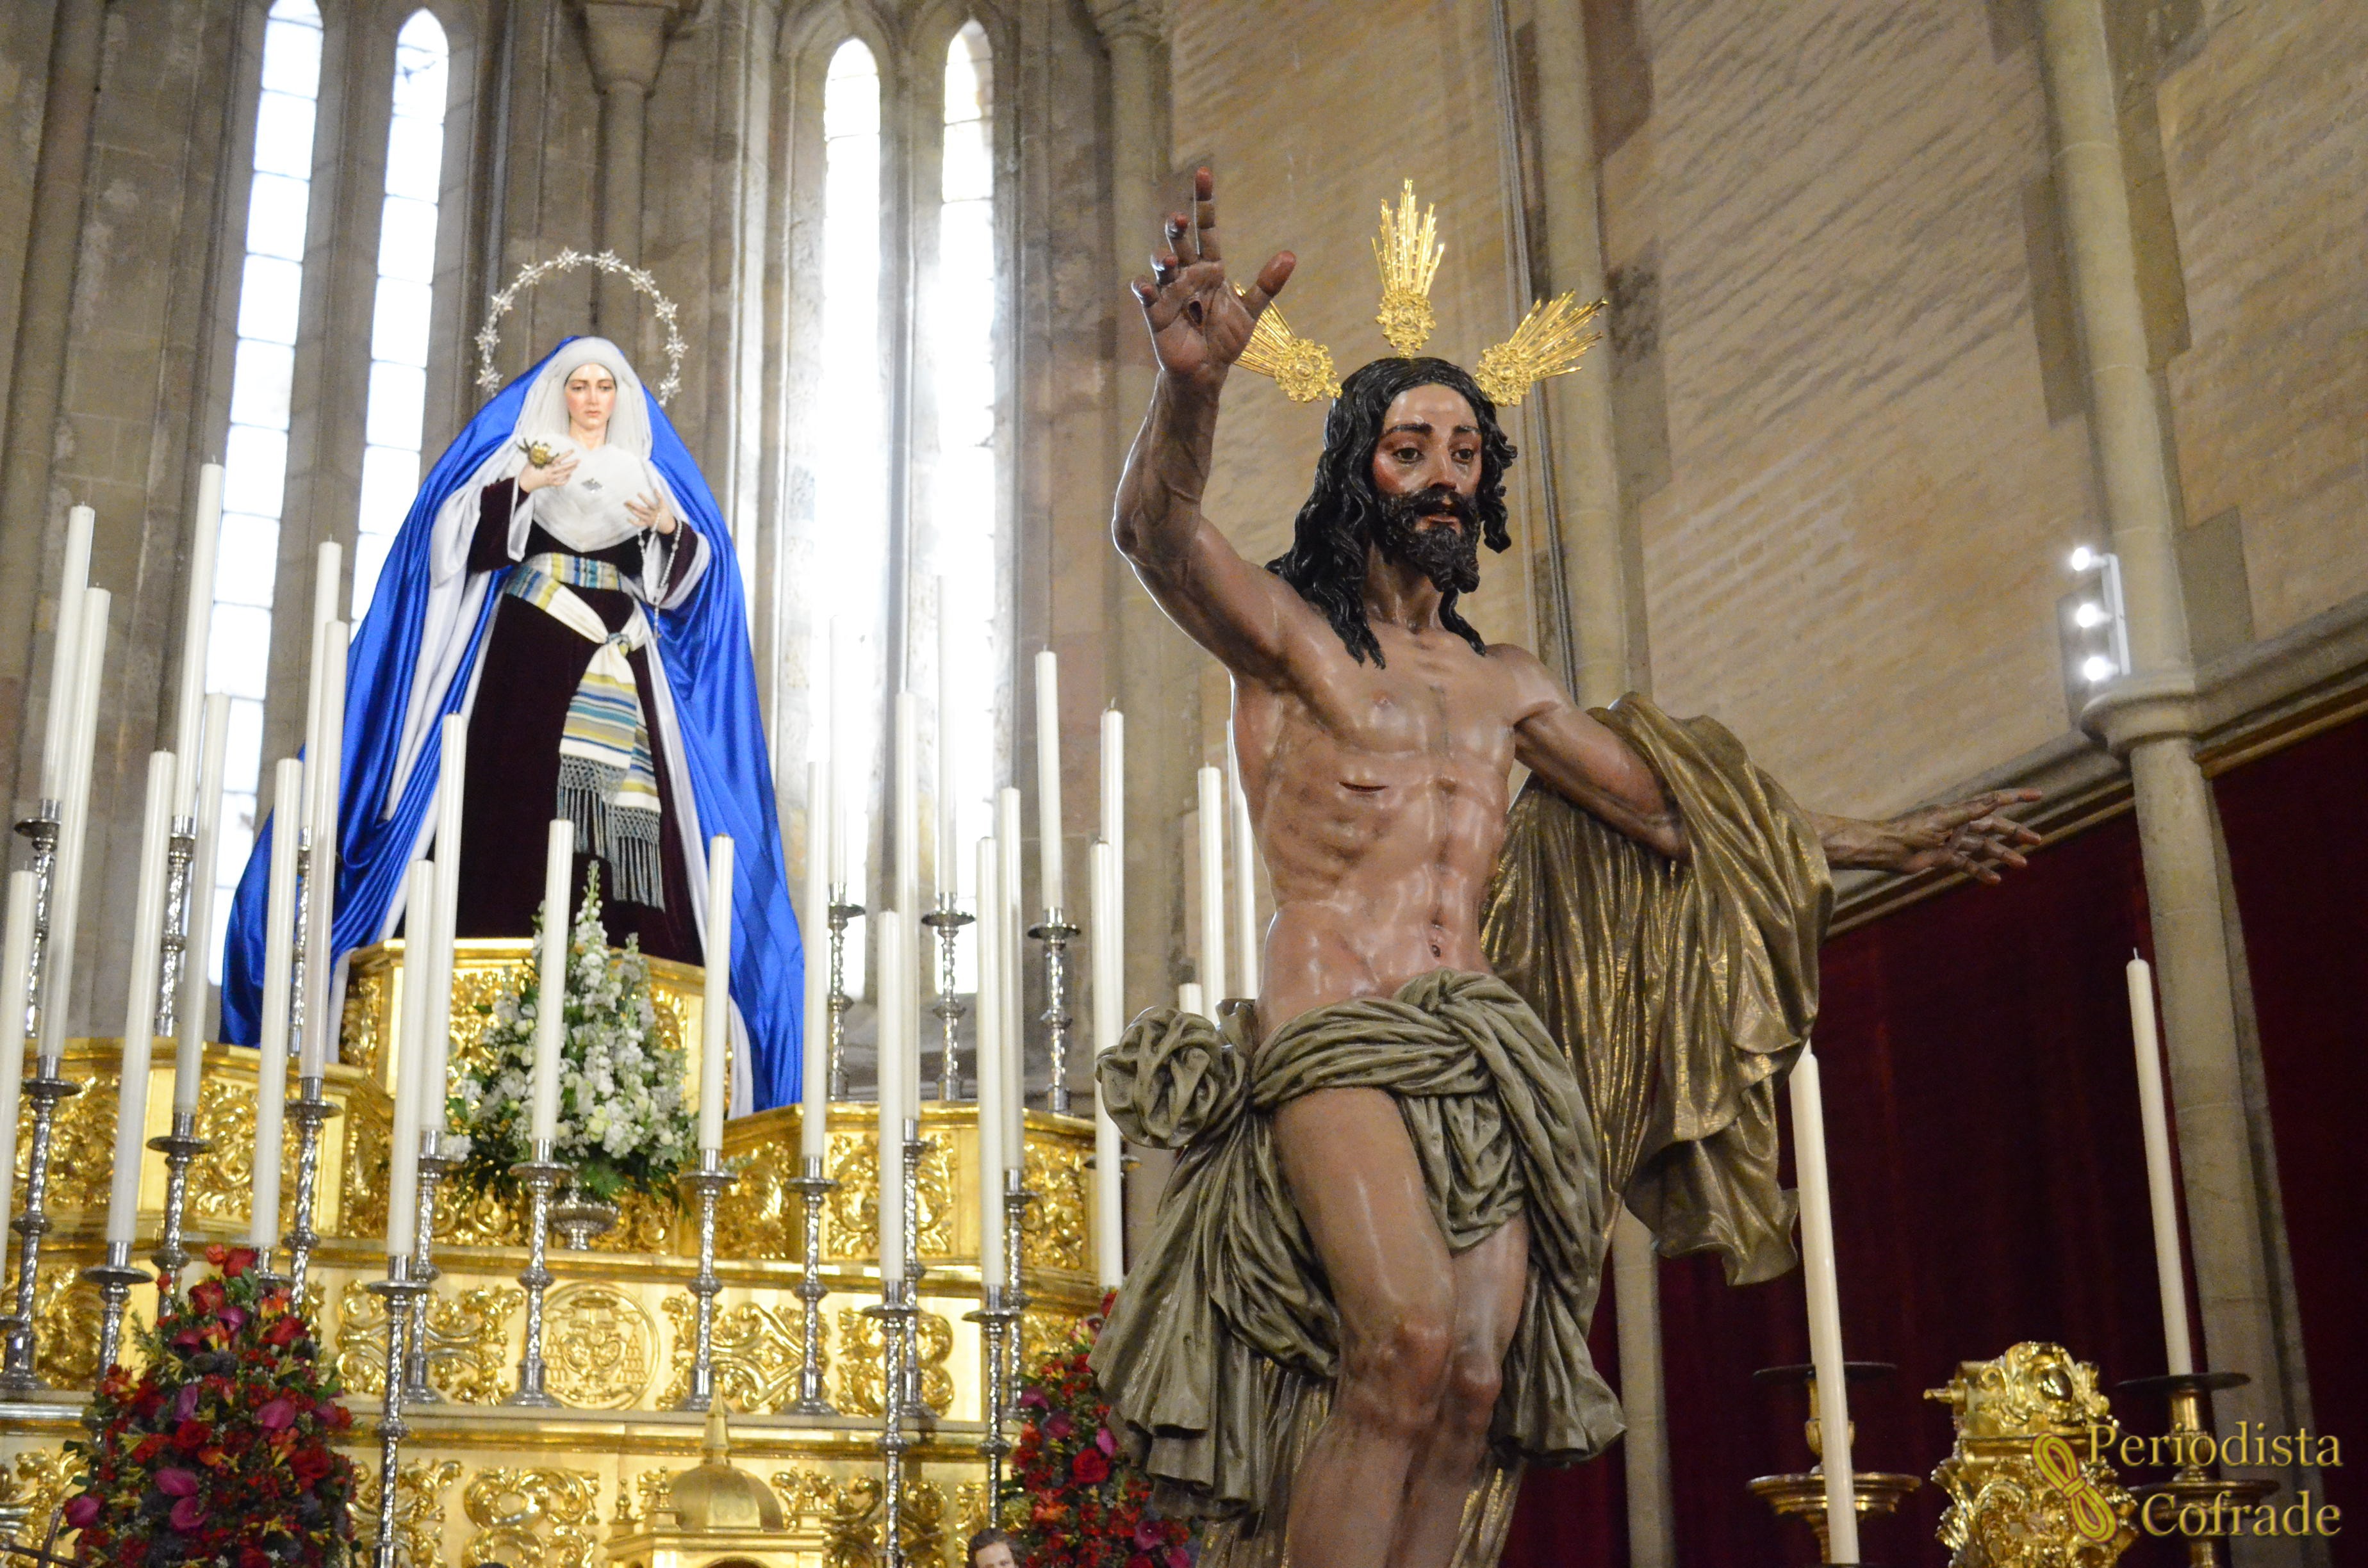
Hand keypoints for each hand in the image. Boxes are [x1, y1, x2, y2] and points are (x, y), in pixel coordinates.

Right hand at [517, 452, 577, 493]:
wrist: (524, 483)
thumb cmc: (527, 471)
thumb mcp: (532, 461)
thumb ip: (540, 456)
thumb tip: (546, 451)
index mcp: (545, 465)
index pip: (558, 459)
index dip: (566, 454)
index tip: (572, 451)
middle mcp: (549, 472)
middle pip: (564, 468)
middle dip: (572, 464)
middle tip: (579, 460)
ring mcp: (550, 479)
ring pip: (564, 475)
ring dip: (571, 470)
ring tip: (576, 466)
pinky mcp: (550, 484)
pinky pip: (560, 483)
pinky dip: (566, 480)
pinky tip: (569, 476)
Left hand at [626, 492, 675, 535]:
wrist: (668, 526)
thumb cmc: (666, 514)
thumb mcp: (665, 506)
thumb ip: (660, 498)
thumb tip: (655, 489)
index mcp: (660, 509)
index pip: (659, 501)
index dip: (656, 495)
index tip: (652, 490)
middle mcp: (654, 514)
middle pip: (642, 509)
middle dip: (634, 504)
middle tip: (627, 501)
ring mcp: (650, 519)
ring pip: (639, 515)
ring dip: (631, 510)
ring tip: (626, 504)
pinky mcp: (647, 523)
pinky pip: (639, 524)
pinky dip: (633, 522)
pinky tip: (628, 518)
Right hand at [1130, 167, 1295, 397]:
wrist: (1207, 371)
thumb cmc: (1225, 339)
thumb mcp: (1250, 311)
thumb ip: (1267, 285)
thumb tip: (1290, 255)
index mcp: (1210, 268)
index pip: (1207, 227)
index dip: (1204, 201)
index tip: (1204, 173)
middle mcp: (1188, 274)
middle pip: (1180, 242)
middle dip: (1177, 228)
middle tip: (1180, 219)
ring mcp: (1170, 291)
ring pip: (1162, 266)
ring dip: (1163, 259)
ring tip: (1169, 260)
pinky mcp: (1156, 312)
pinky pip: (1146, 295)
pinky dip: (1144, 288)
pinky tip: (1146, 286)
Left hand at [1815, 789, 2042, 883]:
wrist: (1886, 849)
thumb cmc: (1909, 830)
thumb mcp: (1942, 820)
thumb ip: (1969, 812)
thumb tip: (1995, 801)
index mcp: (1959, 810)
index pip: (1993, 800)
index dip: (2016, 797)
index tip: (2038, 796)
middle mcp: (1958, 823)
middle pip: (1993, 827)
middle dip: (2015, 832)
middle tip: (2037, 840)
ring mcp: (1951, 841)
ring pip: (1983, 847)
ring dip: (2003, 854)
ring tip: (2022, 864)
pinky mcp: (1942, 857)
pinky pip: (1967, 864)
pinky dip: (1981, 871)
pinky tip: (1995, 880)